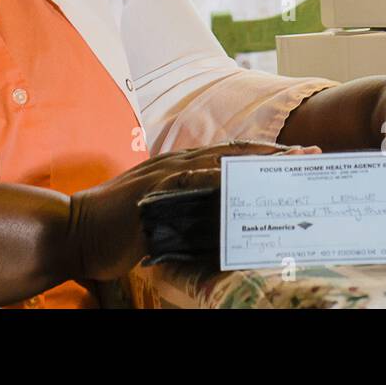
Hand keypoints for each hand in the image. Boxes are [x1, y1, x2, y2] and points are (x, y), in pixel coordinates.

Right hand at [65, 141, 320, 281]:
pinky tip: (236, 176)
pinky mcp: (150, 190)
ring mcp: (163, 174)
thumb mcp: (163, 221)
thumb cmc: (118, 231)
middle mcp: (176, 165)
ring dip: (256, 160)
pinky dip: (212, 175)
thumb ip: (190, 216)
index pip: (232, 158)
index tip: (299, 161)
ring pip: (219, 160)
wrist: (74, 231)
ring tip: (289, 163)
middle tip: (311, 155)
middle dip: (275, 154)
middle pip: (235, 153)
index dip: (266, 157)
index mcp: (180, 169)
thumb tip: (226, 227)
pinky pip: (187, 178)